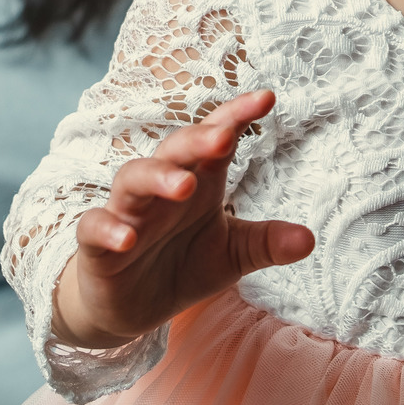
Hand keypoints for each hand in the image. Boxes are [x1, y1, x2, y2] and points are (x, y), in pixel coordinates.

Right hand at [53, 91, 314, 348]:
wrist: (129, 306)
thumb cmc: (182, 264)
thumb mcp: (231, 255)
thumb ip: (266, 242)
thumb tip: (309, 240)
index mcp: (199, 180)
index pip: (217, 137)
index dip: (237, 115)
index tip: (267, 98)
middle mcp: (161, 187)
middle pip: (175, 149)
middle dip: (197, 139)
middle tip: (222, 138)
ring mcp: (127, 212)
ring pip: (133, 178)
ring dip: (157, 177)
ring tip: (183, 186)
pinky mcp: (97, 245)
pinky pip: (95, 226)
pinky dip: (109, 228)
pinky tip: (126, 239)